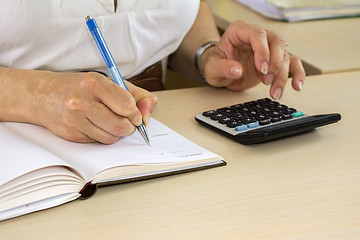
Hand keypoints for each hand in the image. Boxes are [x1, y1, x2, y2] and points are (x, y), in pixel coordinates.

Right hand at [35, 71, 156, 143]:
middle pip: (121, 126)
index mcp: (94, 83)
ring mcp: (74, 120)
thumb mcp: (110, 82)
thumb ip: (137, 95)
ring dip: (116, 132)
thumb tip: (148, 113)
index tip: (134, 113)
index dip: (135, 113)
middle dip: (128, 126)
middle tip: (124, 119)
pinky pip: (98, 142)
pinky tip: (94, 124)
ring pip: (111, 137)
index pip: (127, 106)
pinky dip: (102, 135)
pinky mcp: (71, 135)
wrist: (44, 95)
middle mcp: (81, 102)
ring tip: (108, 119)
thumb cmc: (81, 87)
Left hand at [203, 20, 305, 99]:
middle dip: (274, 64)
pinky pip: (291, 63)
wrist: (220, 72)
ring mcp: (268, 48)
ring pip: (284, 55)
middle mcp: (256, 36)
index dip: (263, 51)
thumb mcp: (212, 68)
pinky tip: (297, 86)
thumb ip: (223, 68)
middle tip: (266, 81)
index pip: (257, 34)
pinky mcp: (274, 60)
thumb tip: (238, 70)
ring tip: (275, 93)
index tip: (262, 69)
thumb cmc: (215, 65)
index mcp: (239, 31)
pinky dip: (296, 74)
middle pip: (276, 42)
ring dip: (282, 75)